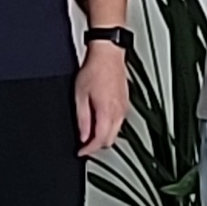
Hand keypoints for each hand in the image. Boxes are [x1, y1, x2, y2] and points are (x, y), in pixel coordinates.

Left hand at [73, 38, 128, 157]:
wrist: (108, 54)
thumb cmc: (94, 69)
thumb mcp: (80, 95)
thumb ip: (82, 118)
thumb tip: (83, 136)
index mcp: (107, 111)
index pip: (100, 140)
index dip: (89, 149)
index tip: (81, 152)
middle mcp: (119, 112)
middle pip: (110, 139)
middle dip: (96, 145)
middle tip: (84, 144)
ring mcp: (124, 107)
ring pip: (116, 132)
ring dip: (103, 136)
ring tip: (90, 132)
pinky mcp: (125, 102)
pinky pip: (119, 122)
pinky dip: (109, 126)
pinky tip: (100, 120)